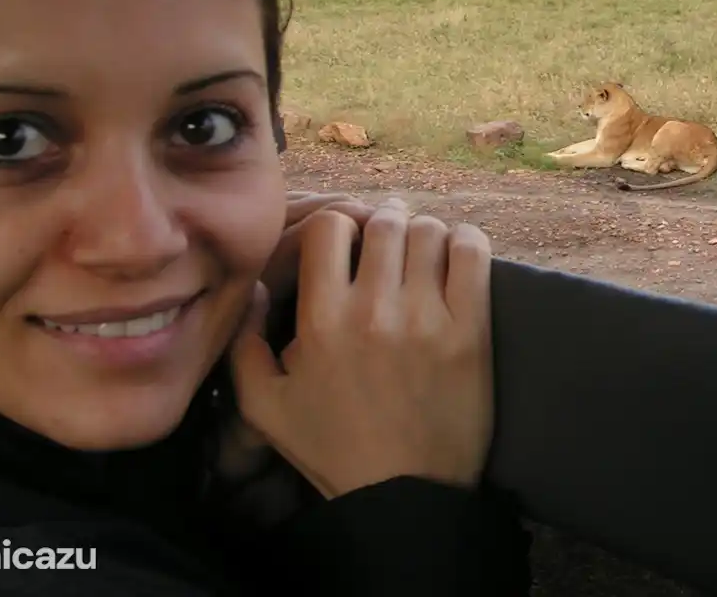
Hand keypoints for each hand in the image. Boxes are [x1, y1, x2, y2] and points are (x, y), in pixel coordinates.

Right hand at [229, 197, 494, 498]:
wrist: (404, 495)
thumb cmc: (334, 450)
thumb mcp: (265, 406)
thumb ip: (243, 345)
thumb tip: (254, 288)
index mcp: (322, 322)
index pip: (331, 227)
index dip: (340, 227)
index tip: (350, 244)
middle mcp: (373, 311)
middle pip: (384, 222)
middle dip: (385, 224)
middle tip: (390, 243)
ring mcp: (426, 318)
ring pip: (428, 231)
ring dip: (424, 233)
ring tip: (422, 253)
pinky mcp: (470, 331)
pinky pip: (472, 253)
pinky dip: (465, 242)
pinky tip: (456, 256)